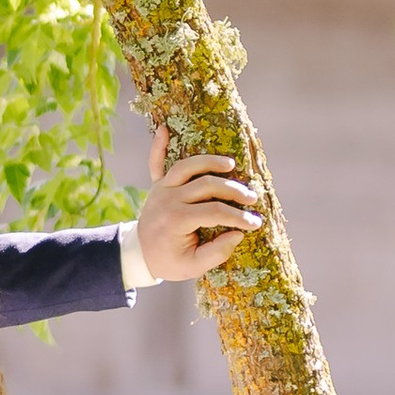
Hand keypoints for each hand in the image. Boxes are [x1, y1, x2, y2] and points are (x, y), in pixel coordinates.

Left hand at [135, 126, 263, 280]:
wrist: (139, 254)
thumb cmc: (169, 260)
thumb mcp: (193, 266)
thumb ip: (217, 252)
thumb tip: (239, 233)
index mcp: (177, 220)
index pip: (215, 212)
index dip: (238, 217)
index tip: (256, 223)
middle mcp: (168, 199)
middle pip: (206, 185)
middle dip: (233, 190)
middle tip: (251, 198)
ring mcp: (161, 189)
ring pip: (186, 166)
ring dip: (210, 162)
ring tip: (231, 165)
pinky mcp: (156, 184)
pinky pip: (155, 162)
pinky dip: (158, 145)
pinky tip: (164, 128)